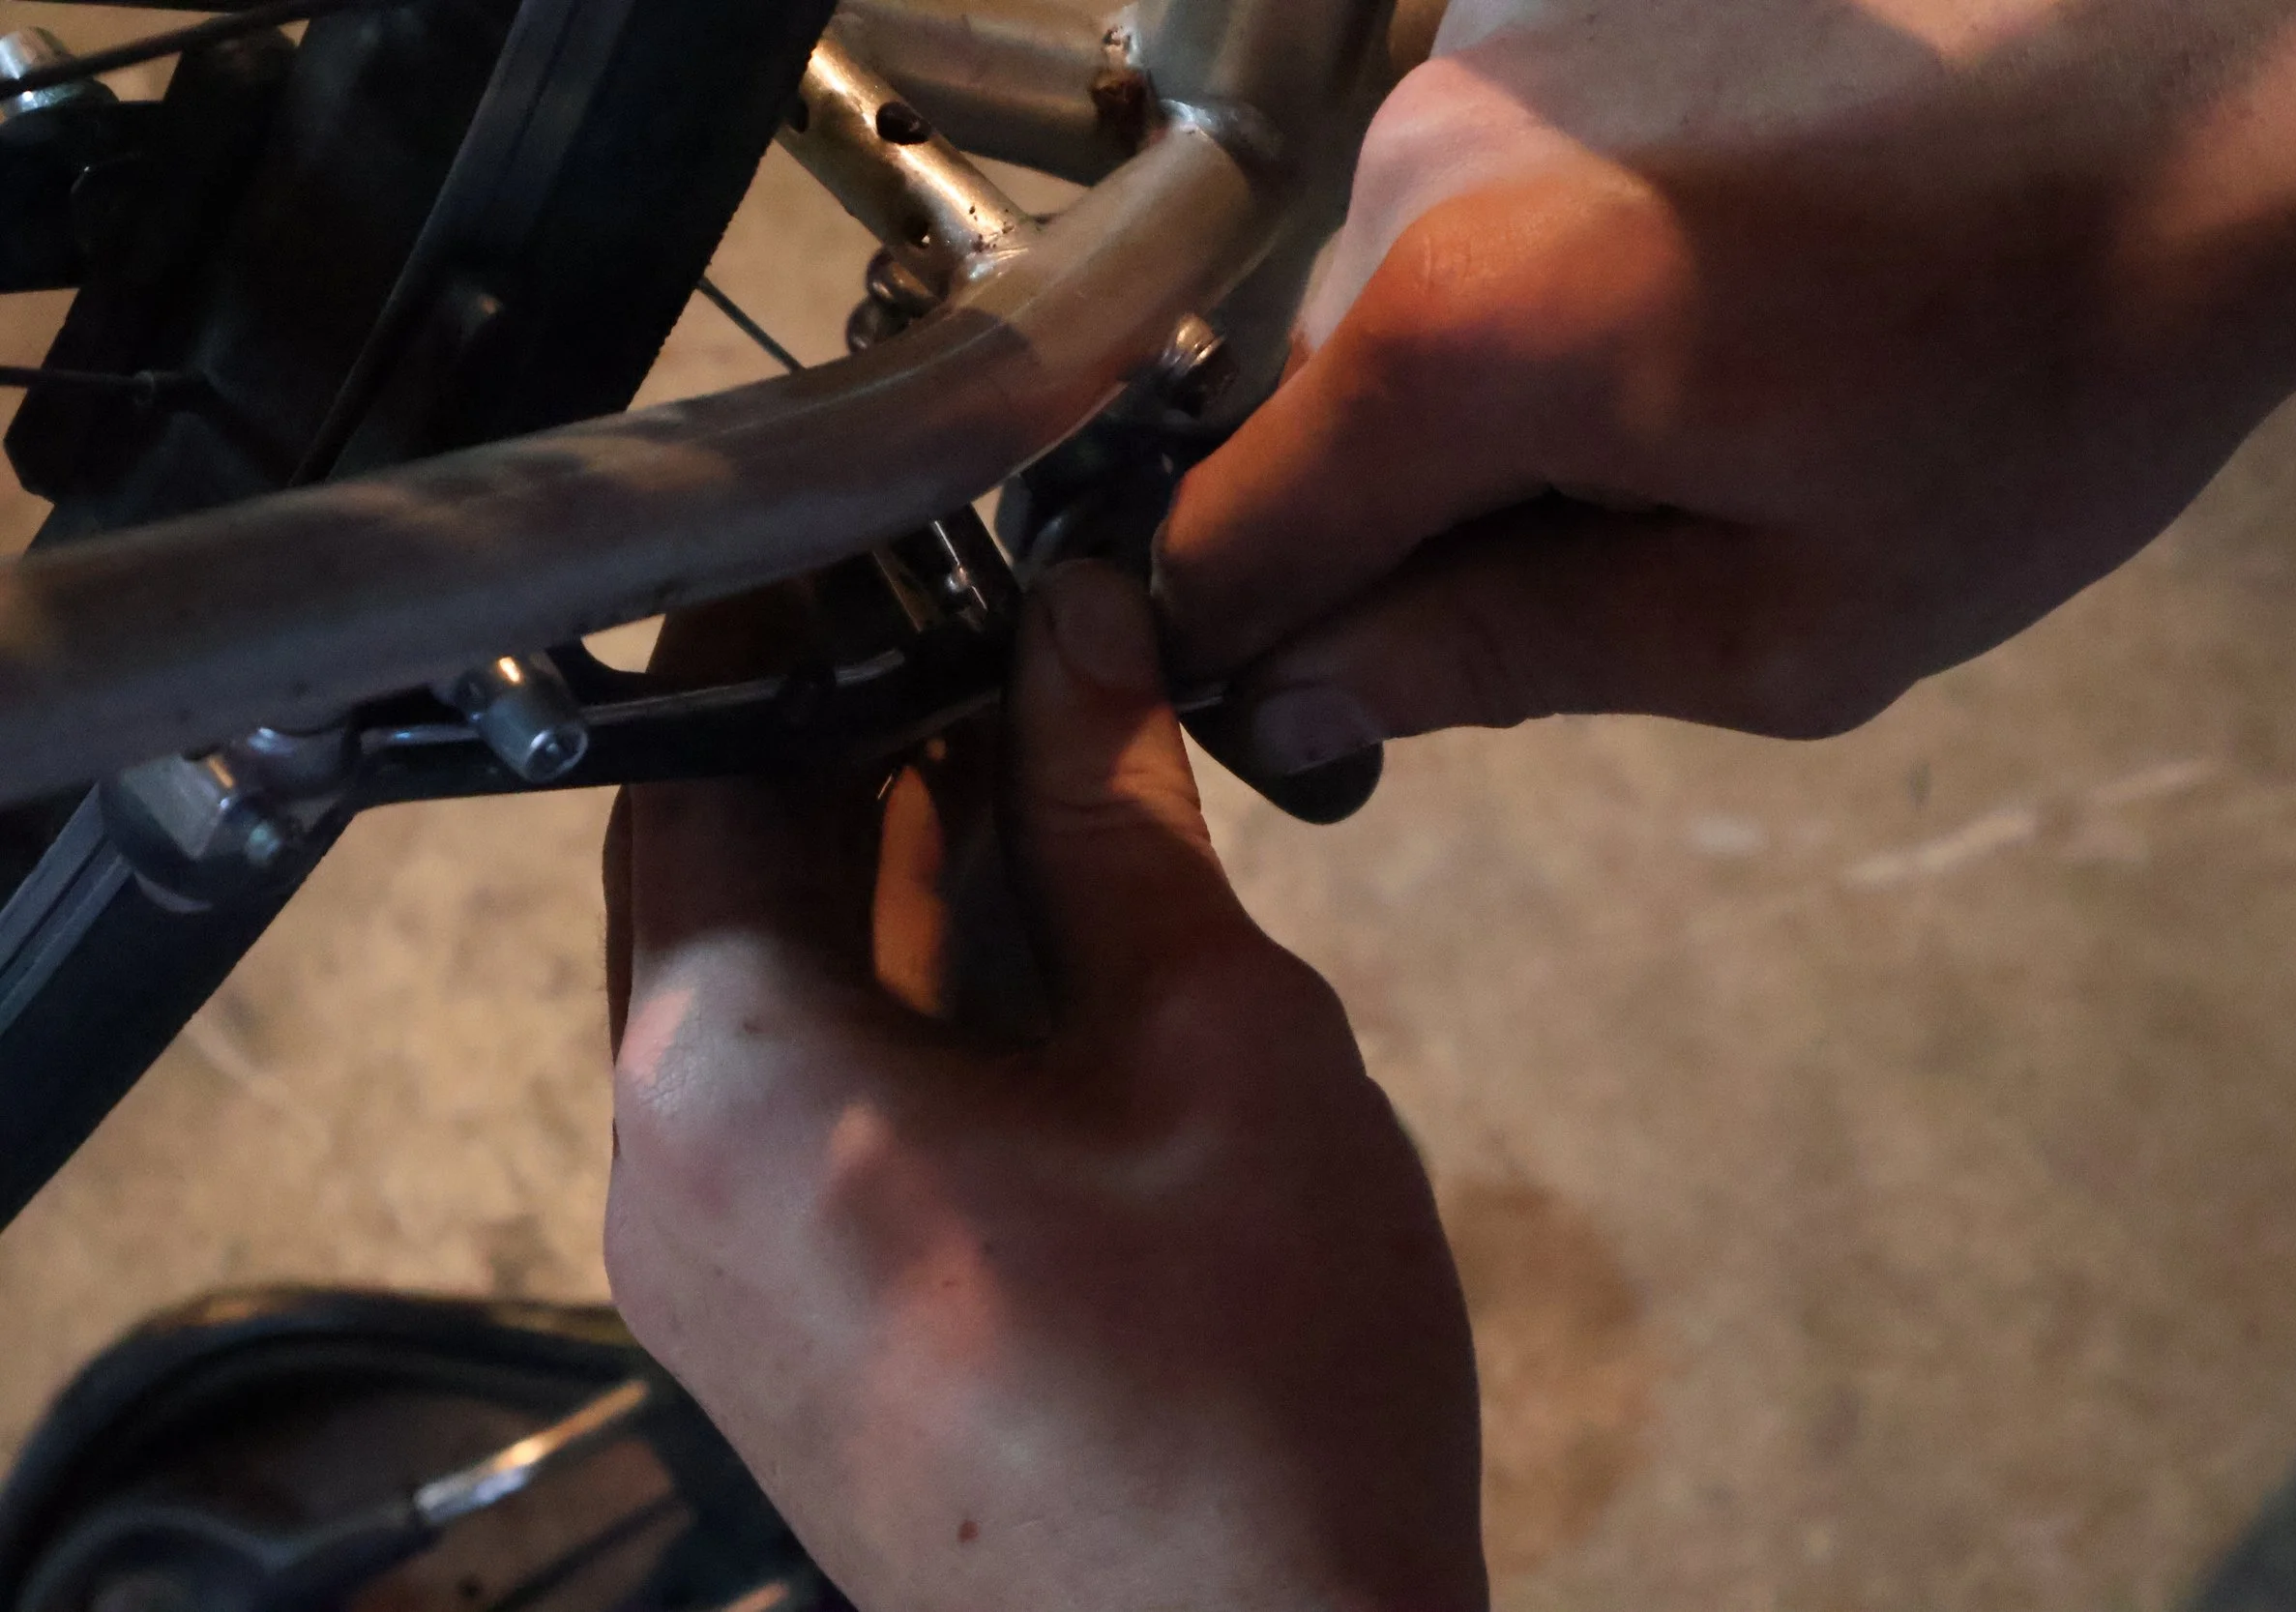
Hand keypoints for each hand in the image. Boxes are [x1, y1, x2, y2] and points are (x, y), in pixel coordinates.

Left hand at [600, 565, 1485, 1611]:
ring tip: (1033, 727)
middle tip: (990, 604)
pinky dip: (906, 982)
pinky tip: (1036, 910)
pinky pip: (810, 1094)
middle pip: (722, 874)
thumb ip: (1119, 814)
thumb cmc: (1258, 1383)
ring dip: (892, 853)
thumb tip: (1083, 623)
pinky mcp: (793, 1327)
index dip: (790, 623)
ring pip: (773, 986)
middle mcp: (663, 1176)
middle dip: (851, 729)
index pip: (700, 765)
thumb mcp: (1216, 1043)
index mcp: (722, 1081)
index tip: (884, 518)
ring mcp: (718, 1269)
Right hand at [1161, 0, 2295, 773]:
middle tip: (1614, 564)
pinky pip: (1455, 214)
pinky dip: (1527, 292)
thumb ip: (1501, 662)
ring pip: (1379, 319)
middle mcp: (1416, 170)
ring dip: (1475, 408)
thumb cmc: (2034, 392)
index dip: (1258, 655)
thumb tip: (1305, 701)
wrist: (2205, 110)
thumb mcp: (1784, 623)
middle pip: (1306, 430)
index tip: (1345, 712)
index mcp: (1460, 339)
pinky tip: (1695, 296)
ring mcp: (1472, 68)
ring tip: (1689, 409)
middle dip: (1404, 532)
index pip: (1225, 545)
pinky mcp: (1532, 17)